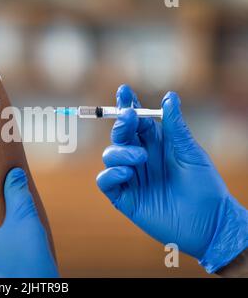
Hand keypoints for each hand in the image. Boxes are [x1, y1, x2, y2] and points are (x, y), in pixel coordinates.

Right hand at [97, 85, 247, 272]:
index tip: (124, 91)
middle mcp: (139, 158)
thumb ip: (176, 127)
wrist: (208, 222)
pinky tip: (127, 173)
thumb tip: (170, 97)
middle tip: (129, 117)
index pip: (137, 121)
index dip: (128, 105)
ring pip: (110, 155)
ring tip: (140, 157)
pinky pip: (105, 181)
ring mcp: (130, 177)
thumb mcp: (190, 152)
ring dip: (121, 151)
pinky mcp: (124, 197)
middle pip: (120, 135)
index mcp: (155, 144)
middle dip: (121, 124)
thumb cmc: (204, 185)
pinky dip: (111, 174)